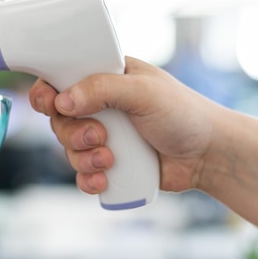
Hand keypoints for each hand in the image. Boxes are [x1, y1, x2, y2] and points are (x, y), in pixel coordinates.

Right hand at [29, 56, 215, 194]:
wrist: (208, 155)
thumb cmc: (184, 114)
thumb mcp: (144, 92)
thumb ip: (103, 89)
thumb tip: (63, 100)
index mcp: (106, 79)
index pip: (62, 79)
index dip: (49, 93)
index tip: (50, 106)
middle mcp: (101, 106)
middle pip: (60, 120)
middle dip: (73, 133)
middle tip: (99, 137)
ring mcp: (104, 136)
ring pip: (69, 149)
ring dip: (83, 158)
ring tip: (111, 160)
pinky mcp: (110, 164)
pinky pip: (83, 174)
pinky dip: (88, 179)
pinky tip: (105, 180)